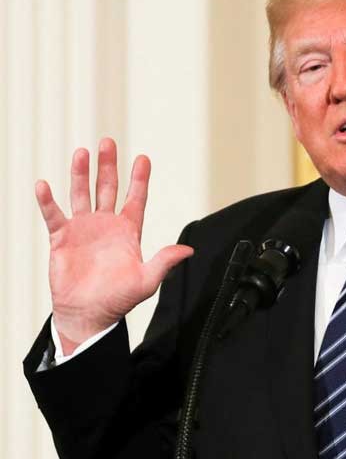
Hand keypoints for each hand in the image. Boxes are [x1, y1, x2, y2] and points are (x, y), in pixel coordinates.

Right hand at [34, 138, 193, 352]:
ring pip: (82, 194)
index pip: (135, 198)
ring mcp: (83, 229)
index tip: (143, 158)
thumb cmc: (118, 300)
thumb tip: (188, 251)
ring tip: (82, 153)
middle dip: (108, 165)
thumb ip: (165, 262)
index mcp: (128, 231)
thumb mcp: (147, 280)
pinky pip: (54, 215)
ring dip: (80, 174)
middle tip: (108, 143)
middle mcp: (106, 225)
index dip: (139, 179)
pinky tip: (44, 185)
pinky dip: (48, 200)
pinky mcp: (61, 238)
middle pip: (107, 188)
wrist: (89, 315)